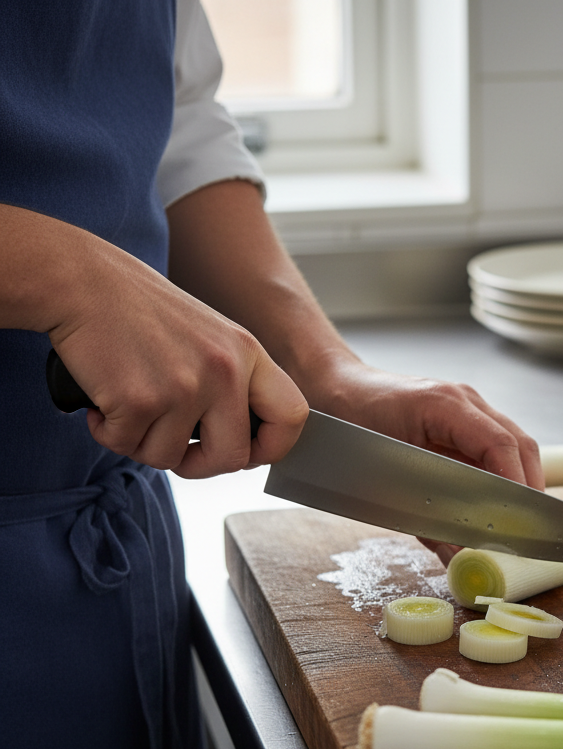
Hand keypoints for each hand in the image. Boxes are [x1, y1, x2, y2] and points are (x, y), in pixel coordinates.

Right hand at [52, 253, 307, 477]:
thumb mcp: (209, 336)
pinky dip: (108, 433)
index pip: (292, 416)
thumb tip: (243, 443)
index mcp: (248, 354)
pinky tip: (103, 404)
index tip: (248, 452)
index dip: (273, 447)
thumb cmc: (139, 310)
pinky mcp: (140, 399)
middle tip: (175, 449)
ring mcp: (184, 386)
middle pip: (234, 458)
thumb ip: (232, 382)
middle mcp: (225, 371)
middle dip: (200, 465)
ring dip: (143, 444)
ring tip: (129, 408)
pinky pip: (127, 446)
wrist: (81, 279)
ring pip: (171, 458)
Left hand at [299, 360, 543, 565]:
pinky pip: (495, 448)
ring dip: (518, 485)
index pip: (500, 446)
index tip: (520, 523)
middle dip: (528, 491)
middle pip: (519, 445)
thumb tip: (460, 556)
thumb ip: (424, 518)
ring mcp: (467, 407)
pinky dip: (501, 478)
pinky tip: (495, 505)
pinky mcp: (463, 419)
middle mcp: (464, 401)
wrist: (335, 388)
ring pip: (513, 446)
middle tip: (526, 531)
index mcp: (444, 405)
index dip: (516, 487)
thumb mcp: (380, 478)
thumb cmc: (347, 425)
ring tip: (515, 523)